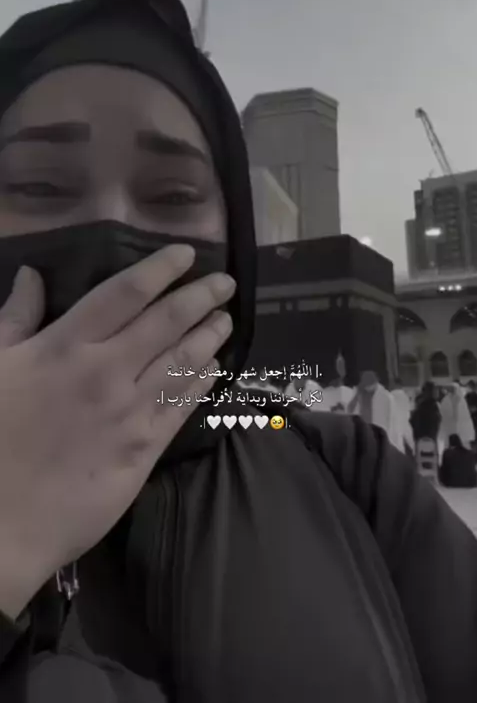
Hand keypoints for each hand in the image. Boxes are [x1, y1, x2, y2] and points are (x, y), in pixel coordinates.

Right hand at [0, 246, 234, 618]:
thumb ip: (14, 319)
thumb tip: (32, 276)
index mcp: (67, 346)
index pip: (126, 293)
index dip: (160, 269)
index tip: (185, 254)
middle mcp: (108, 372)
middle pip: (167, 322)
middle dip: (201, 297)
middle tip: (225, 283)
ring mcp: (131, 412)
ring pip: (182, 362)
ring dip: (209, 336)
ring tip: (226, 319)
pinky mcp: (144, 450)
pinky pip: (181, 407)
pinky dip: (202, 382)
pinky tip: (215, 368)